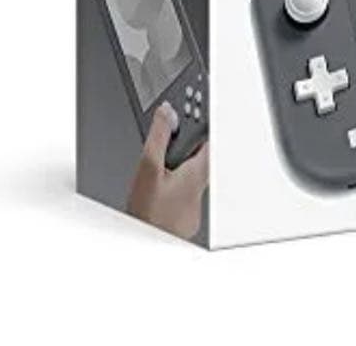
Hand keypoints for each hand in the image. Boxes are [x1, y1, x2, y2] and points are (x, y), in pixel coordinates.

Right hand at [126, 102, 208, 238]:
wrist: (144, 246)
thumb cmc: (148, 213)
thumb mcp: (148, 168)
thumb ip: (159, 137)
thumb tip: (166, 112)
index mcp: (199, 172)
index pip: (211, 139)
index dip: (206, 123)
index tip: (200, 110)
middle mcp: (202, 187)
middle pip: (200, 155)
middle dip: (186, 144)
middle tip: (173, 130)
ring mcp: (194, 203)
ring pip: (190, 174)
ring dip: (177, 165)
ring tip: (159, 164)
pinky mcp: (186, 215)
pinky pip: (183, 191)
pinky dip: (173, 184)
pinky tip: (158, 186)